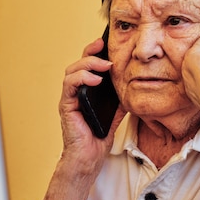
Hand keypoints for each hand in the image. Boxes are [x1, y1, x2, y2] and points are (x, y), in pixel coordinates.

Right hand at [58, 38, 125, 171]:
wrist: (90, 157)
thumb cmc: (98, 137)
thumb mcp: (115, 113)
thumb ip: (119, 99)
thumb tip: (132, 85)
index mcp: (85, 91)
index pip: (87, 66)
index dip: (94, 52)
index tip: (105, 43)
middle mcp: (75, 92)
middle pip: (77, 64)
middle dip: (90, 52)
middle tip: (103, 46)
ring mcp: (69, 98)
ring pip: (71, 71)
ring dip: (88, 64)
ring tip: (104, 65)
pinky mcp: (66, 106)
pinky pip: (69, 86)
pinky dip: (81, 78)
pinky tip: (95, 79)